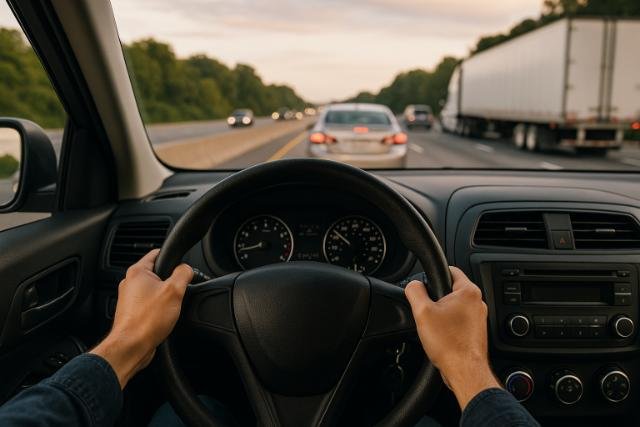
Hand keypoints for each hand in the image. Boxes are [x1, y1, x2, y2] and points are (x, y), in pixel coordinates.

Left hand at [90, 249, 192, 387]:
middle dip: (170, 281)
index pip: (157, 253)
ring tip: (169, 307)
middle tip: (178, 291)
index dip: (172, 256)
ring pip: (154, 290)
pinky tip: (163, 317)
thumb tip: (187, 269)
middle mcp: (130, 283)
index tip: (181, 263)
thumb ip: (183, 273)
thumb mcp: (174, 291)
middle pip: (157, 273)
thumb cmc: (147, 320)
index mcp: (137, 272)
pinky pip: (150, 304)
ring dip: (165, 297)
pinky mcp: (132, 313)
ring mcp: (130, 299)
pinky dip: (158, 309)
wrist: (131, 346)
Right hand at [405, 266, 499, 409]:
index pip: (450, 270)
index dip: (434, 274)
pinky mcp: (476, 331)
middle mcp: (478, 302)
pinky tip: (442, 336)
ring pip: (455, 307)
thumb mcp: (422, 311)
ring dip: (443, 314)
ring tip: (435, 327)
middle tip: (428, 311)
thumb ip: (414, 291)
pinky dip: (449, 326)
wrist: (464, 370)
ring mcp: (479, 318)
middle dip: (436, 298)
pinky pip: (459, 321)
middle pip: (451, 290)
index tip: (426, 284)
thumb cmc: (449, 344)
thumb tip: (413, 285)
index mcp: (468, 291)